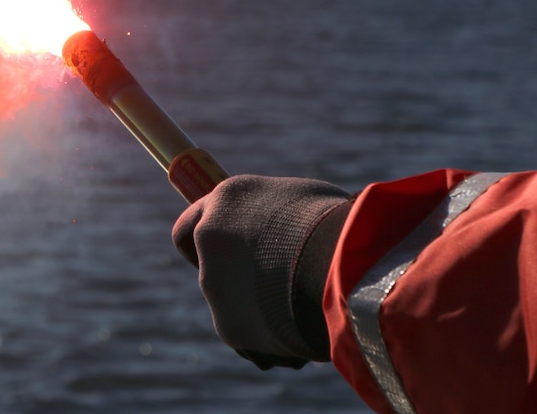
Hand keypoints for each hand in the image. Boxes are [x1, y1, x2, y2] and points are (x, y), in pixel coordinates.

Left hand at [172, 175, 350, 368]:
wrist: (345, 269)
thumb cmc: (339, 225)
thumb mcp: (307, 202)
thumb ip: (277, 215)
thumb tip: (281, 224)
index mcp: (225, 200)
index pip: (190, 226)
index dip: (207, 242)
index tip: (225, 254)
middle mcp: (209, 239)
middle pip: (214, 268)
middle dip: (242, 279)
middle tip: (279, 285)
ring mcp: (214, 285)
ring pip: (234, 303)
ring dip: (262, 306)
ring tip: (307, 303)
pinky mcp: (228, 326)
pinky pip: (251, 336)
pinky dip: (273, 336)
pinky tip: (305, 327)